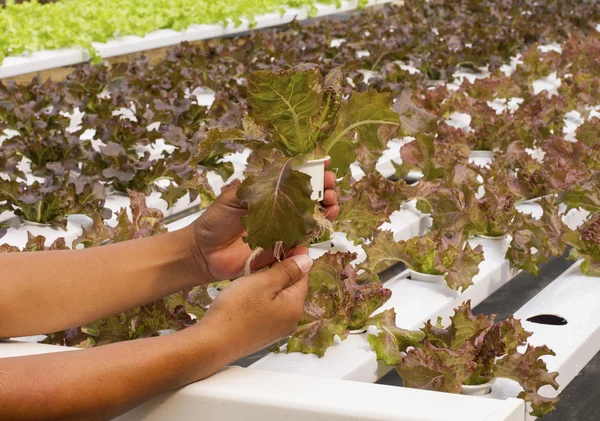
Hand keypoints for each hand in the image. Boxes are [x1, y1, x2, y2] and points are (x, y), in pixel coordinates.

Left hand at [190, 164, 338, 282]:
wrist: (205, 253)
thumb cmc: (215, 221)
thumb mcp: (232, 197)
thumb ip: (255, 186)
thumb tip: (279, 173)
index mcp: (268, 191)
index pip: (293, 176)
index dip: (310, 169)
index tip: (323, 163)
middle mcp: (280, 207)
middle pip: (309, 195)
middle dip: (324, 188)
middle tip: (330, 185)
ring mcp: (284, 227)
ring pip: (312, 215)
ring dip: (326, 206)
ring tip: (331, 201)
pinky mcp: (284, 246)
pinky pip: (305, 237)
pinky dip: (318, 228)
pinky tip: (325, 219)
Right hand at [196, 249, 311, 361]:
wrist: (212, 343)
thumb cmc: (236, 311)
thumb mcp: (263, 283)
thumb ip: (287, 271)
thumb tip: (307, 260)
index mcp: (295, 307)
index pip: (304, 275)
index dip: (296, 257)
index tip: (287, 242)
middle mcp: (291, 320)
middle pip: (293, 287)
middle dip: (283, 269)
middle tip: (269, 252)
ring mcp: (277, 329)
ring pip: (280, 297)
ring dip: (272, 282)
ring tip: (257, 269)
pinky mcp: (263, 333)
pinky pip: (270, 308)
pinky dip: (263, 296)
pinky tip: (250, 291)